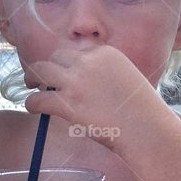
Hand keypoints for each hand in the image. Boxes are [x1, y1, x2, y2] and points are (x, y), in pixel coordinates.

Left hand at [23, 46, 162, 151]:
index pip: (78, 51)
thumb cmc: (145, 111)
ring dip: (33, 78)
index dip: (69, 62)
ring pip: (41, 70)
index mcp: (106, 53)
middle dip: (51, 66)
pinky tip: (33, 108)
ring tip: (32, 86)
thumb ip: (110, 74)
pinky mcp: (67, 104)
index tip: (67, 72)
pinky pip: (38, 99)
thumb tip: (93, 85)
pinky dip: (32, 103)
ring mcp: (76, 82)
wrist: (148, 129)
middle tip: (45, 79)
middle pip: (57, 56)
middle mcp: (88, 62)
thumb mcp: (130, 79)